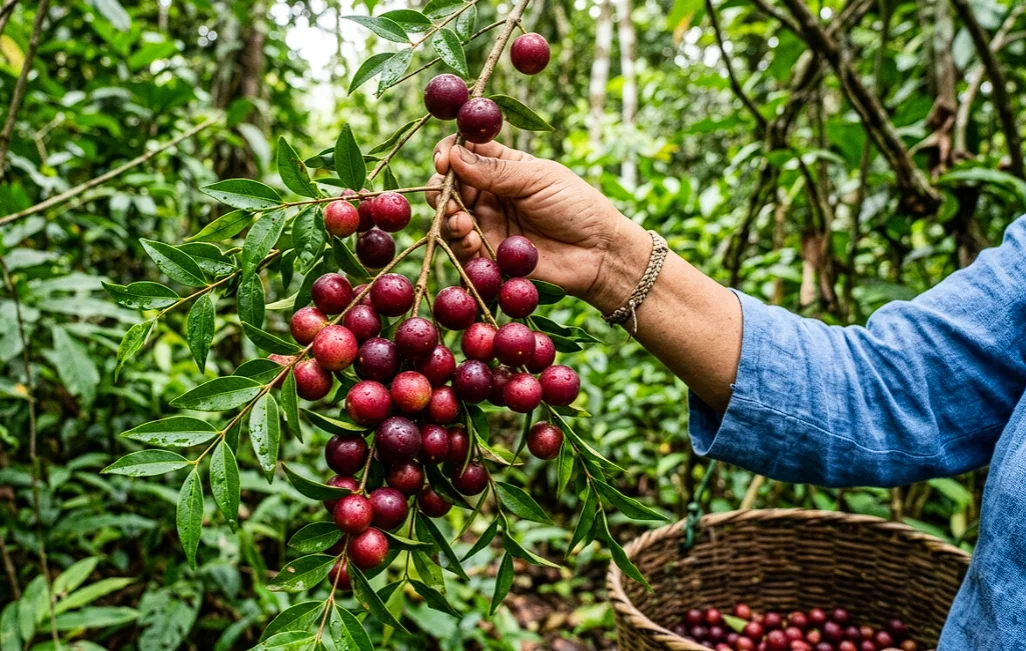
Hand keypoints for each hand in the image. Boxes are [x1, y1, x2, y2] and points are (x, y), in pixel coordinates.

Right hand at [426, 136, 649, 311]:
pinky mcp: (489, 255)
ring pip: (450, 216)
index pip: (465, 152)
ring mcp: (488, 225)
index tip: (445, 160)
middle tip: (451, 197)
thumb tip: (455, 155)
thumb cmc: (576, 207)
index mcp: (504, 167)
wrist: (598, 253)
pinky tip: (471, 239)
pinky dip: (460, 242)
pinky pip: (462, 248)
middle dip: (443, 189)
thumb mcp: (538, 178)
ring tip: (463, 222)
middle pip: (450, 185)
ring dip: (449, 217)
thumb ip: (496, 169)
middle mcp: (491, 194)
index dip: (450, 152)